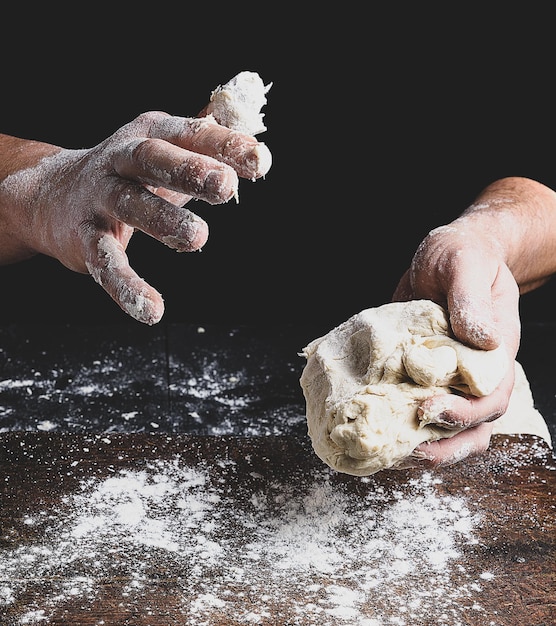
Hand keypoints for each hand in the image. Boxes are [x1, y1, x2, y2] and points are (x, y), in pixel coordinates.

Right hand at [0, 112, 270, 323]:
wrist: (51, 195)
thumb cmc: (131, 175)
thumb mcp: (169, 153)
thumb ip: (211, 151)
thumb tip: (260, 154)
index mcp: (151, 134)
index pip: (190, 133)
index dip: (224, 145)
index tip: (260, 161)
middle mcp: (121, 160)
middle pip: (153, 159)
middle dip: (190, 170)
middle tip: (226, 186)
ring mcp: (101, 198)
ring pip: (130, 205)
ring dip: (163, 220)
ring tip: (197, 237)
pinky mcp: (85, 238)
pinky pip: (107, 263)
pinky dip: (127, 287)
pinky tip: (152, 310)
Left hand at [392, 223, 520, 466]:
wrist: (447, 257)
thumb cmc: (464, 257)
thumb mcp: (466, 265)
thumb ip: (471, 298)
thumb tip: (480, 338)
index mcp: (495, 355)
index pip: (490, 400)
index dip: (464, 414)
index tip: (428, 410)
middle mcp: (474, 375)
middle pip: (471, 430)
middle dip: (440, 447)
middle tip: (403, 449)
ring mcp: (447, 381)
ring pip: (443, 431)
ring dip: (416, 447)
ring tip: (383, 452)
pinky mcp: (419, 378)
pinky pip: (411, 410)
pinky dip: (395, 425)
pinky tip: (370, 426)